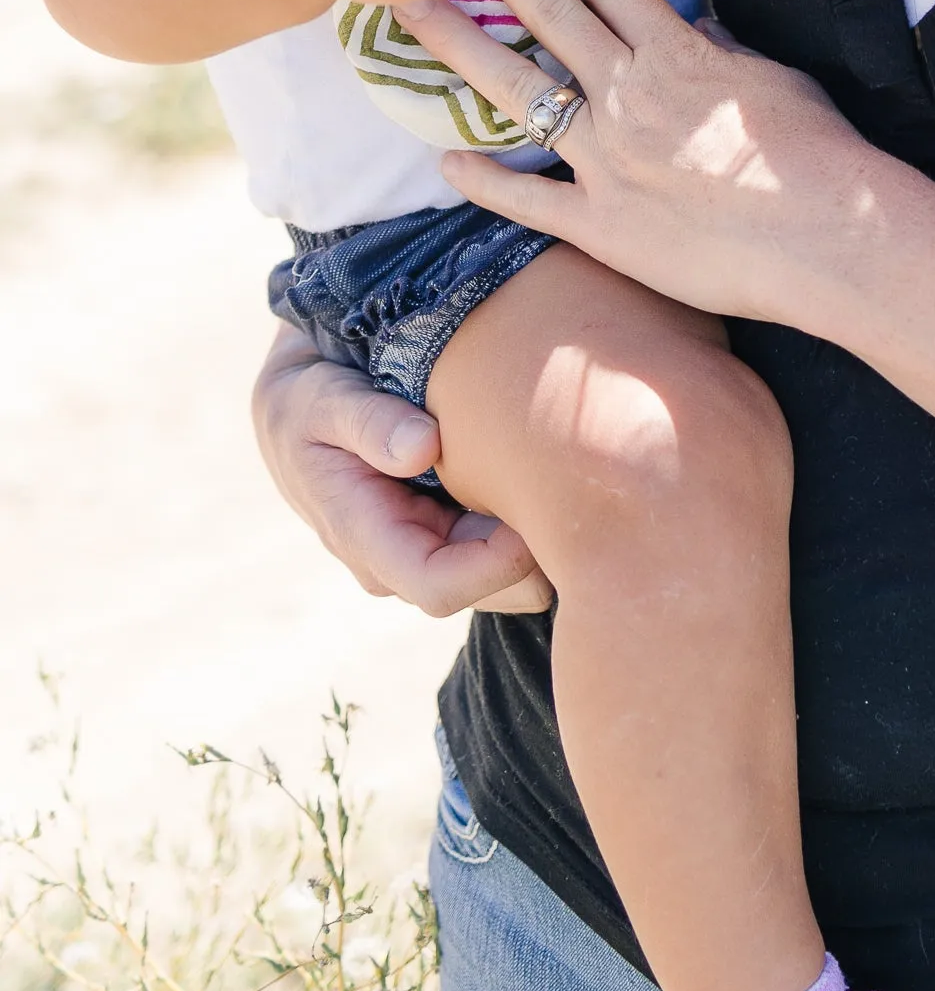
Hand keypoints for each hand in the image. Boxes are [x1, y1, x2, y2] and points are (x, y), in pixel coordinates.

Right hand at [252, 323, 551, 613]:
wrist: (300, 406)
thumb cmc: (310, 401)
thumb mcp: (324, 400)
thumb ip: (369, 422)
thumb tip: (421, 448)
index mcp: (367, 541)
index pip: (441, 586)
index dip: (496, 565)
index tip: (535, 515)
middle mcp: (401, 564)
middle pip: (492, 591)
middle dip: (538, 557)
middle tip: (577, 491)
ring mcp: (430, 550)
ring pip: (510, 575)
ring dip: (543, 539)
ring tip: (573, 479)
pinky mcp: (453, 531)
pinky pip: (508, 544)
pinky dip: (534, 518)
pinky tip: (554, 474)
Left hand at [396, 0, 865, 324]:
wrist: (831, 236)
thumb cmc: (819, 153)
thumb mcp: (771, 77)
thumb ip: (720, 48)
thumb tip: (693, 24)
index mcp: (675, 52)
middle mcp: (630, 95)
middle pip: (550, 14)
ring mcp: (608, 161)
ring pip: (519, 92)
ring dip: (461, 47)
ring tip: (413, 10)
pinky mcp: (603, 226)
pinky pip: (530, 200)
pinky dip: (487, 181)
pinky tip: (445, 161)